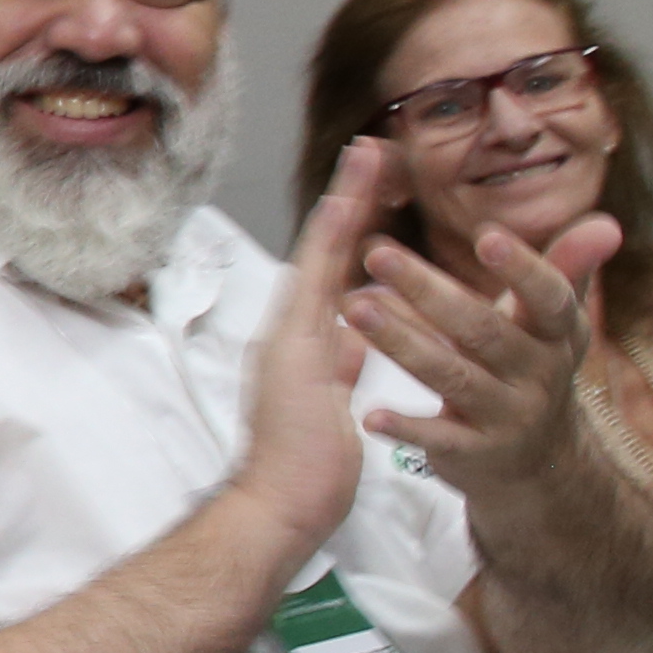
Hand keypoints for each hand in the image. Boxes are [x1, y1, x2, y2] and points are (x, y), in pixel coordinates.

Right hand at [232, 143, 403, 545]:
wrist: (280, 504)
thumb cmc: (306, 466)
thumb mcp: (334, 402)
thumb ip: (341, 363)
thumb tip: (359, 336)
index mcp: (305, 341)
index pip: (336, 273)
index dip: (354, 228)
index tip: (373, 188)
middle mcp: (292, 328)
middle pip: (325, 249)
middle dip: (350, 197)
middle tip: (373, 148)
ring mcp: (289, 333)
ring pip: (321, 254)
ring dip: (345, 202)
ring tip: (368, 156)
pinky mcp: (295, 345)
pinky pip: (319, 282)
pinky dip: (332, 240)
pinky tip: (348, 205)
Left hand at [348, 210, 614, 508]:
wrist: (540, 463)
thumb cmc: (533, 366)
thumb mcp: (556, 322)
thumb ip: (568, 268)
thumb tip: (608, 223)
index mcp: (557, 335)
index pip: (547, 298)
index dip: (522, 269)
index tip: (486, 236)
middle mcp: (538, 375)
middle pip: (481, 330)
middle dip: (427, 291)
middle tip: (375, 254)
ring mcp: (507, 416)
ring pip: (451, 376)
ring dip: (401, 342)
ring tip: (355, 307)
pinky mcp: (474, 453)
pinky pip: (439, 438)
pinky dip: (406, 428)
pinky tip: (369, 413)